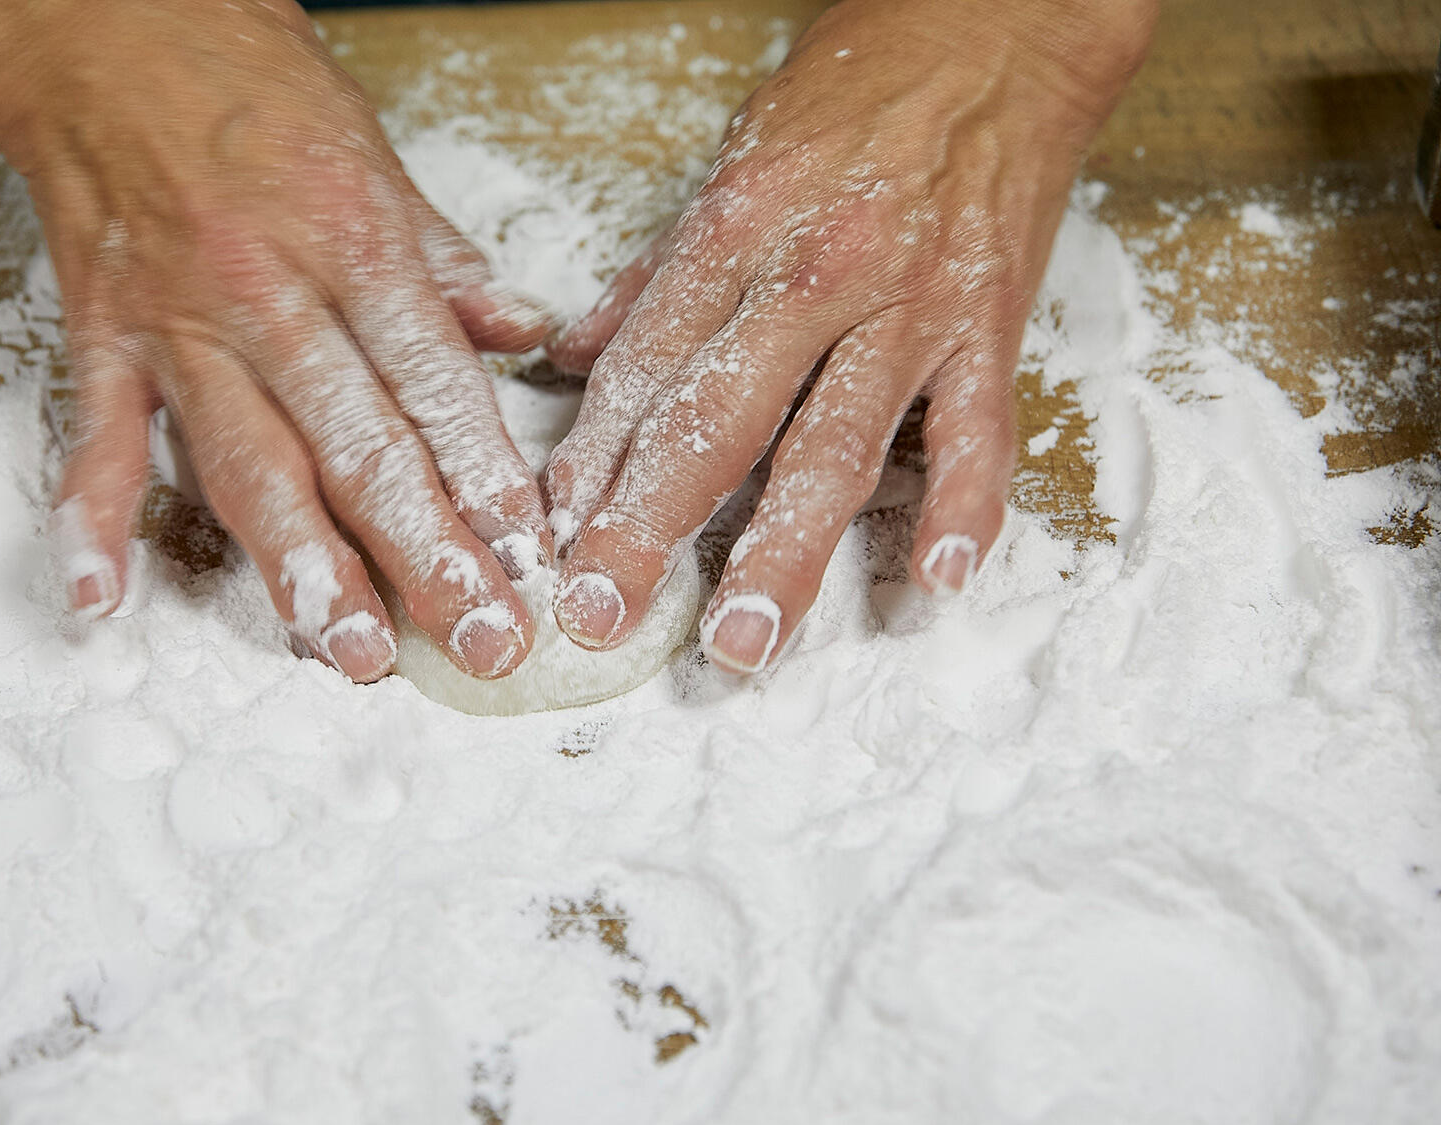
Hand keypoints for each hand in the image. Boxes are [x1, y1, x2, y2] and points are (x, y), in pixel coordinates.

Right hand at [0, 0, 557, 680]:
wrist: (101, 21)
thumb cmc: (244, 78)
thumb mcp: (373, 153)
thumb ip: (443, 261)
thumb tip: (522, 333)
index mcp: (354, 242)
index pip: (436, 388)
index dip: (486, 483)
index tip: (528, 563)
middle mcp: (271, 293)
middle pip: (360, 446)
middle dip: (426, 555)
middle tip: (479, 642)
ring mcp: (180, 322)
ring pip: (248, 463)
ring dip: (301, 568)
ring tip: (351, 653)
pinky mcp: (101, 333)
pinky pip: (98, 437)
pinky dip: (93, 519)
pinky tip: (103, 598)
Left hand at [544, 0, 1155, 672]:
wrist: (995, 29)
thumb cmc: (854, 96)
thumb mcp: (731, 162)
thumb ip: (655, 275)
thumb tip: (577, 357)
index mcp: (734, 232)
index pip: (644, 369)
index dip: (591, 461)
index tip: (554, 537)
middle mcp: (813, 275)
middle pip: (717, 420)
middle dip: (651, 525)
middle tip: (603, 611)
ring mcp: (908, 307)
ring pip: (834, 445)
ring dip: (785, 552)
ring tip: (742, 638)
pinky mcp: (990, 326)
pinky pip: (977, 431)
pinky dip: (964, 507)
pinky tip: (936, 579)